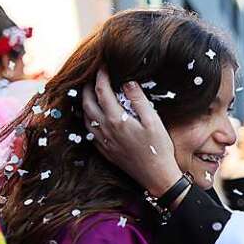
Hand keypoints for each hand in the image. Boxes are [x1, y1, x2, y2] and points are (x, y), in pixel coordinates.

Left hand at [81, 72, 182, 195]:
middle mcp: (105, 130)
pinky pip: (90, 133)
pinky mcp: (106, 151)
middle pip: (87, 103)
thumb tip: (127, 82)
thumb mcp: (154, 121)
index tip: (104, 66)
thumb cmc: (159, 148)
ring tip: (90, 95)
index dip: (101, 76)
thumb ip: (139, 100)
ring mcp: (104, 142)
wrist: (156, 177)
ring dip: (85, 104)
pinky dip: (88, 121)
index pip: (102, 91)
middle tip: (92, 78)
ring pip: (86, 118)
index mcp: (117, 119)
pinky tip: (94, 118)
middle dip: (87, 88)